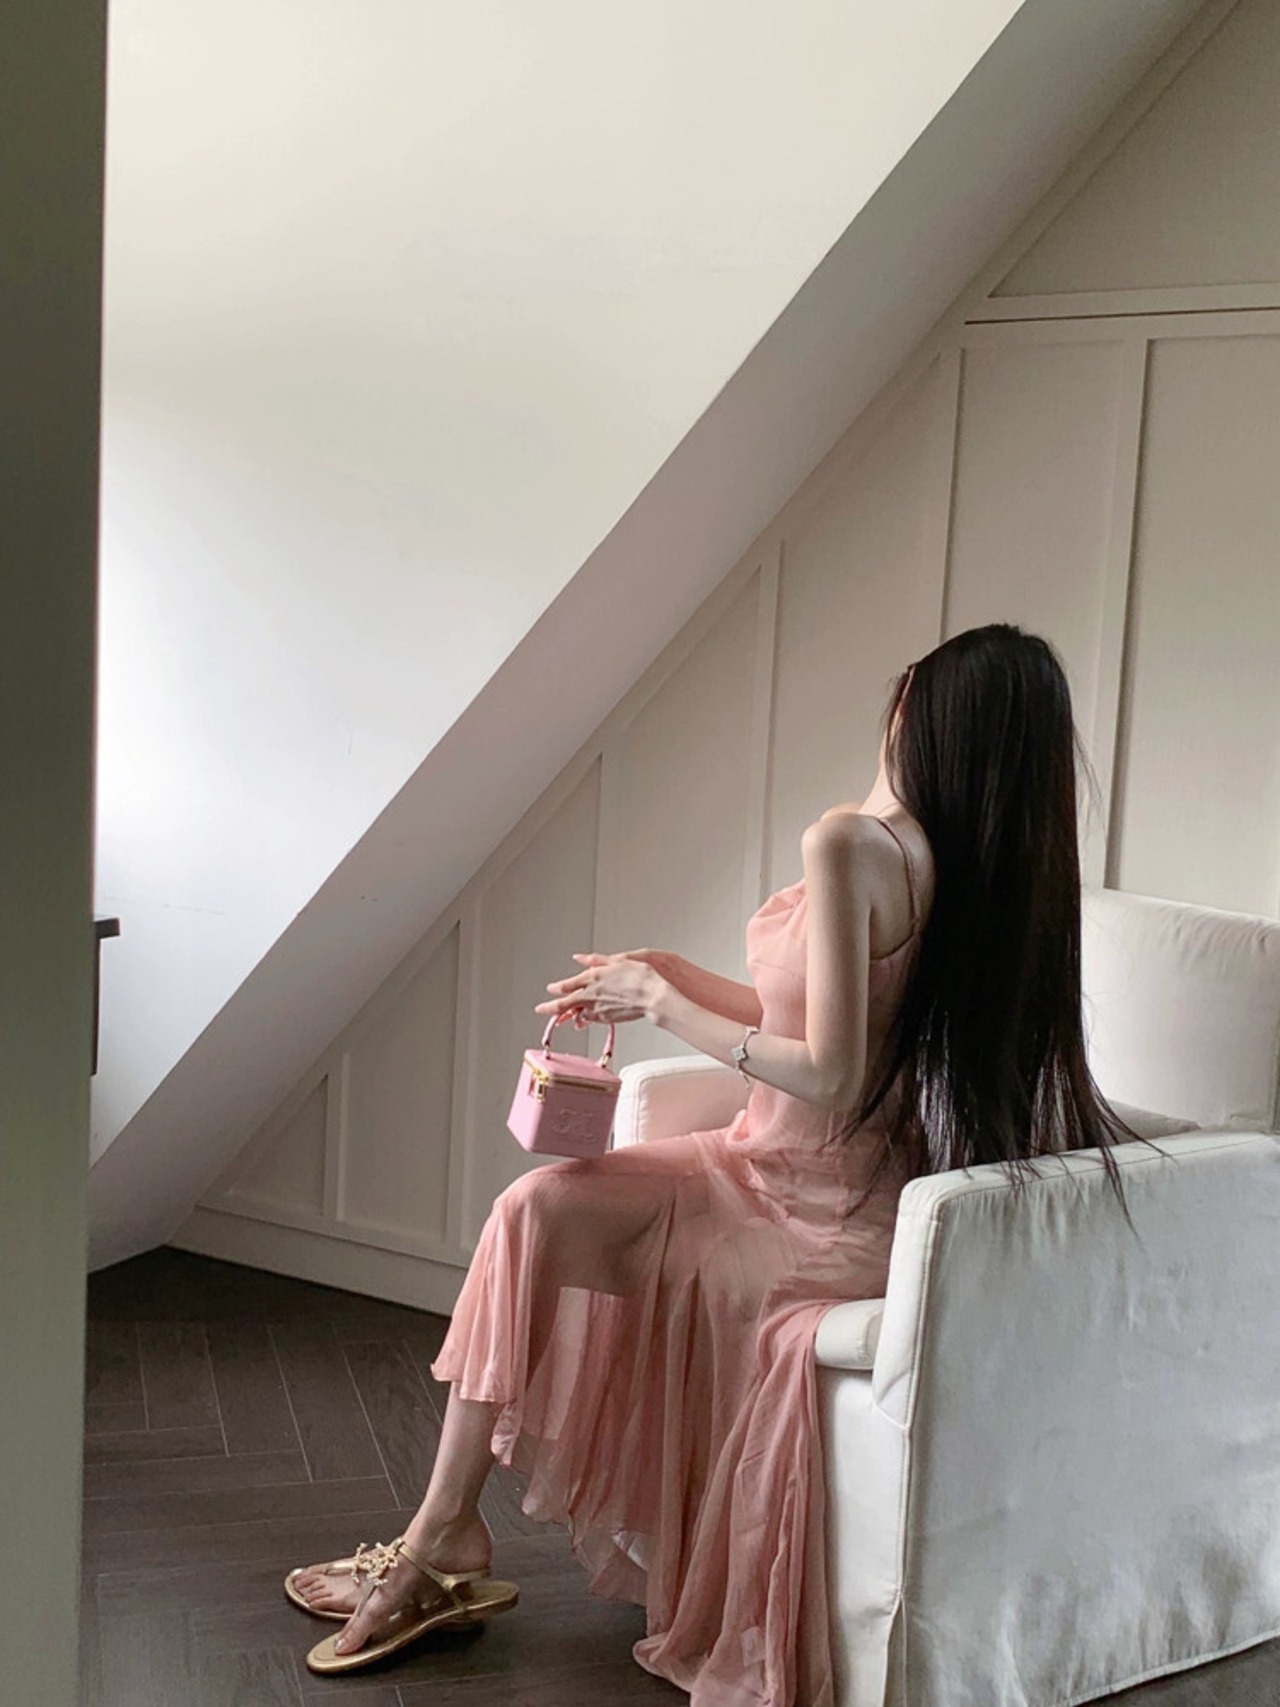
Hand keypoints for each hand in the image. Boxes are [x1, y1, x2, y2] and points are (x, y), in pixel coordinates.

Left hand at [535, 950, 668, 1028]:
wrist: (653, 996)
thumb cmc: (640, 976)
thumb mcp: (616, 960)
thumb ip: (595, 960)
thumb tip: (578, 958)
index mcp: (592, 978)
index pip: (567, 985)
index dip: (556, 988)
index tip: (550, 989)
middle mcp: (591, 994)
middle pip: (564, 1004)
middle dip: (549, 1008)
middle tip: (540, 1010)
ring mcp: (598, 1008)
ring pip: (577, 1014)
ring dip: (569, 1016)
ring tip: (562, 1019)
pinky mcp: (607, 1018)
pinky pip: (591, 1020)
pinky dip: (584, 1020)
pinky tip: (584, 1020)